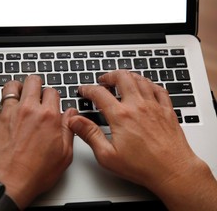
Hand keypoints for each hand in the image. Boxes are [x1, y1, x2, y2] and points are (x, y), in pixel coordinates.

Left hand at [0, 75, 76, 208]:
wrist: (8, 183)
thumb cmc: (35, 172)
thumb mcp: (64, 154)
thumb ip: (69, 130)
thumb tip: (72, 114)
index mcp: (48, 116)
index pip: (52, 91)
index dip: (53, 94)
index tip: (52, 99)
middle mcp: (29, 110)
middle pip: (32, 82)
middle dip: (36, 83)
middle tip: (36, 88)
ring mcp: (9, 113)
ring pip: (11, 86)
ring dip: (16, 86)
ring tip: (17, 90)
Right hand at [69, 70, 214, 208]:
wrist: (173, 171)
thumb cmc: (142, 166)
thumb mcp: (107, 155)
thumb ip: (89, 134)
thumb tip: (75, 121)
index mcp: (121, 116)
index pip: (99, 93)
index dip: (88, 89)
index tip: (84, 90)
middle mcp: (137, 106)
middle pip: (122, 78)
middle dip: (109, 76)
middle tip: (103, 80)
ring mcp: (154, 106)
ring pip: (140, 79)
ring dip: (128, 76)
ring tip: (121, 80)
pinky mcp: (167, 110)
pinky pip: (158, 88)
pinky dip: (149, 83)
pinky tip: (145, 86)